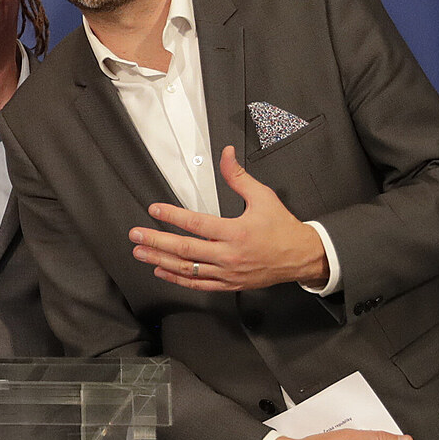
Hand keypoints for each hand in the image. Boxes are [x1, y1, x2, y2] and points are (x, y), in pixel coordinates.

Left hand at [129, 146, 329, 290]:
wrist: (302, 257)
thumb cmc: (282, 228)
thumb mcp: (263, 197)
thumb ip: (238, 177)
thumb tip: (226, 155)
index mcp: (236, 232)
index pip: (197, 224)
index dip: (173, 216)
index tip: (154, 209)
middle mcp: (229, 255)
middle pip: (185, 249)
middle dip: (156, 241)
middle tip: (136, 235)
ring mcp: (228, 272)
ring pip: (187, 269)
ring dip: (160, 260)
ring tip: (140, 252)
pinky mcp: (229, 284)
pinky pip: (198, 284)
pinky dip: (177, 279)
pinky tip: (161, 271)